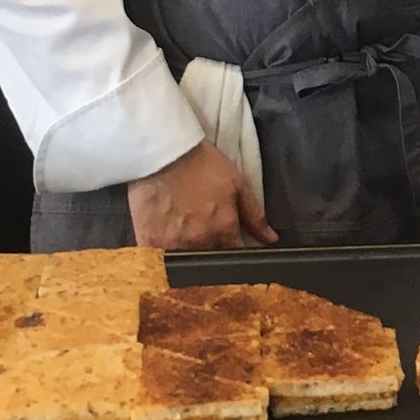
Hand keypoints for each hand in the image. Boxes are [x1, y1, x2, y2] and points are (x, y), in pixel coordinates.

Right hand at [126, 139, 277, 249]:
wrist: (162, 151)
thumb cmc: (201, 164)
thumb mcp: (236, 184)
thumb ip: (255, 215)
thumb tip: (271, 240)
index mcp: (224, 229)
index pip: (236, 256)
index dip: (235, 255)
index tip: (231, 250)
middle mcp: (199, 242)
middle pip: (210, 263)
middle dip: (212, 258)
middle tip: (206, 245)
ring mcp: (172, 245)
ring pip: (184, 267)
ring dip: (187, 260)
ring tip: (184, 247)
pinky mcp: (147, 243)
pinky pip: (156, 263)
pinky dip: (161, 262)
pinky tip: (162, 254)